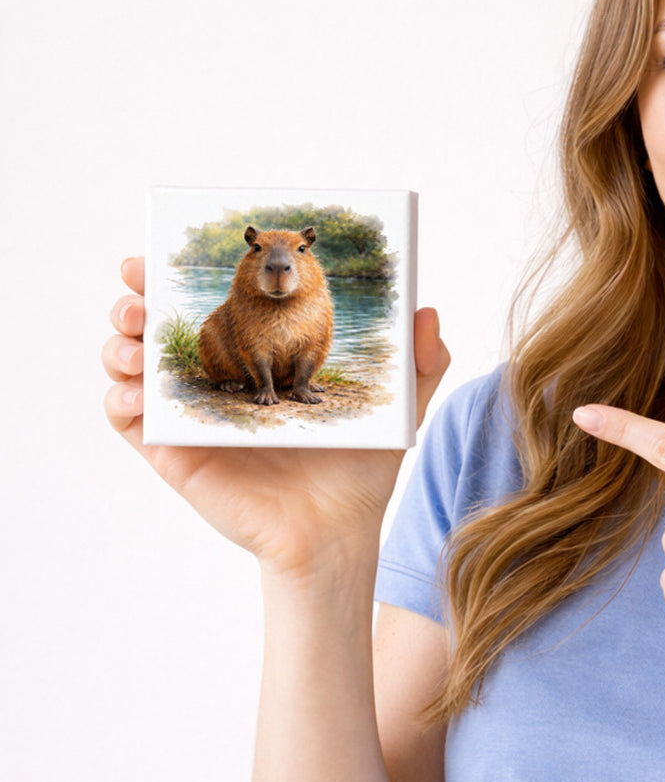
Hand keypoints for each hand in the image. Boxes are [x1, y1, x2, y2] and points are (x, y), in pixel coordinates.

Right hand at [102, 257, 450, 578]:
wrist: (339, 532)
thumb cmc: (361, 470)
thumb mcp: (398, 407)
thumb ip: (421, 361)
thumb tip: (427, 311)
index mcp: (259, 358)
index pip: (213, 306)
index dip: (182, 278)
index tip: (163, 249)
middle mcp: (219, 383)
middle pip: (159, 331)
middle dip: (137, 302)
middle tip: (136, 287)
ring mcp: (194, 419)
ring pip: (135, 371)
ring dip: (121, 346)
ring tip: (134, 340)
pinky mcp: (178, 457)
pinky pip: (133, 426)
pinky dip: (120, 403)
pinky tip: (133, 394)